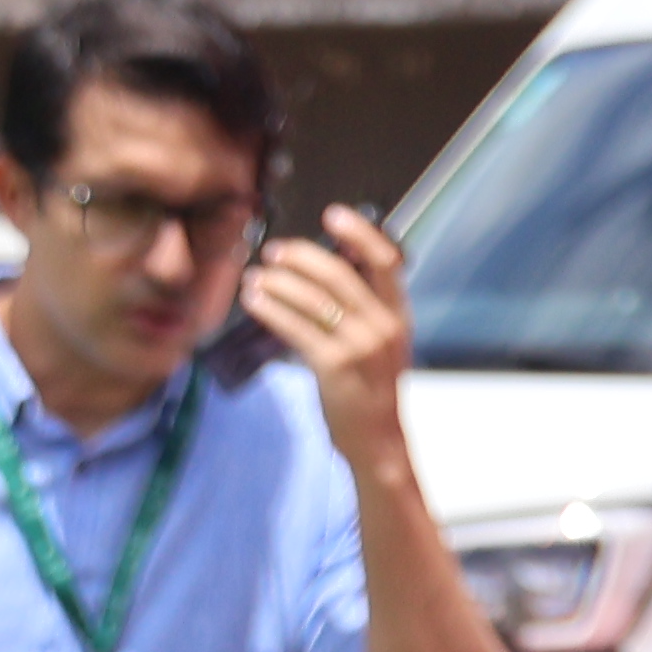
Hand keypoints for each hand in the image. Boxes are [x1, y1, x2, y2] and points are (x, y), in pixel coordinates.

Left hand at [244, 204, 415, 454]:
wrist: (377, 438)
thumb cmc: (370, 385)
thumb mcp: (379, 341)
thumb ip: (360, 307)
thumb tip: (320, 267)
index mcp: (398, 315)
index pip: (387, 262)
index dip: (361, 233)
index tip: (333, 214)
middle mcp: (383, 326)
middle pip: (338, 274)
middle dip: (299, 256)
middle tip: (273, 251)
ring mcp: (360, 346)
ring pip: (311, 298)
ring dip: (276, 281)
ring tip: (254, 277)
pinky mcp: (334, 366)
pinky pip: (295, 326)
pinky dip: (269, 307)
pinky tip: (252, 299)